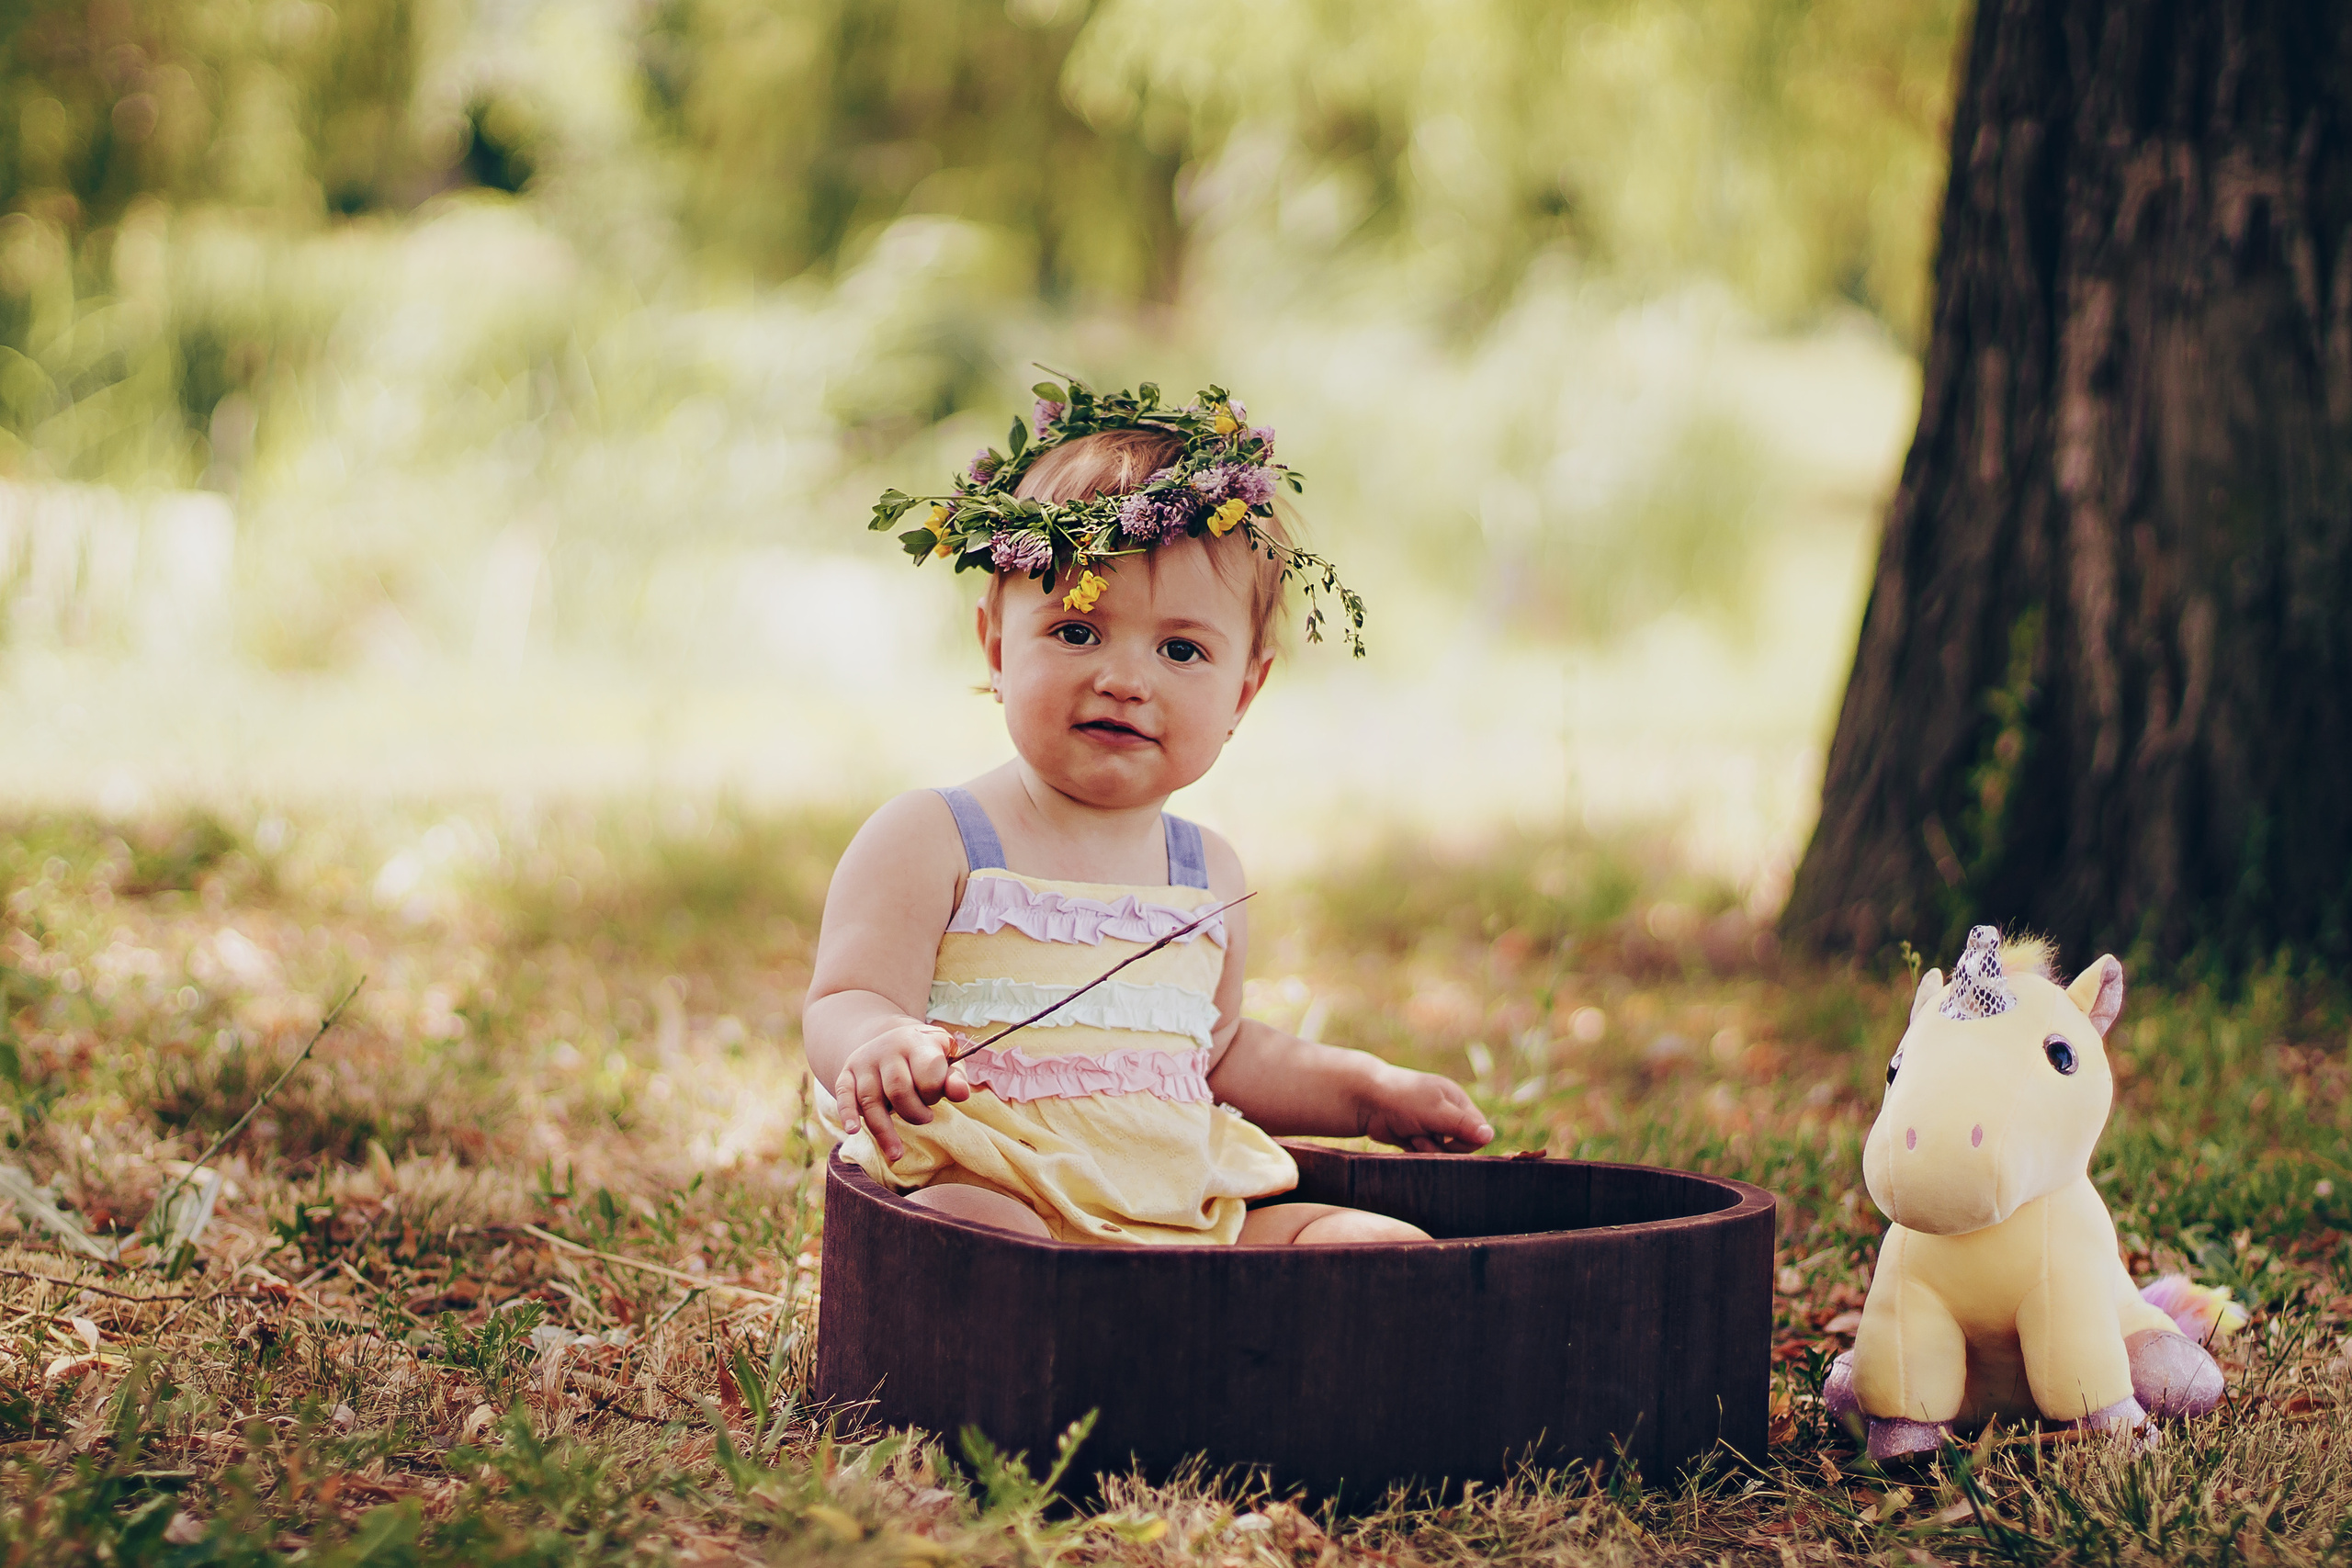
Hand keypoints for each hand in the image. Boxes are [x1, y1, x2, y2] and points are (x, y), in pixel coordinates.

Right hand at [833, 1022, 971, 1161]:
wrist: (892, 1038)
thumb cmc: (926, 1057)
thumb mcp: (946, 1060)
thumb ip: (955, 1078)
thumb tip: (962, 1094)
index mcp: (917, 1043)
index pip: (927, 1072)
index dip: (934, 1093)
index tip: (936, 1098)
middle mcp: (888, 1049)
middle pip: (898, 1089)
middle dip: (914, 1113)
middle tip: (925, 1118)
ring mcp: (865, 1061)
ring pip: (871, 1099)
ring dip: (884, 1131)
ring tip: (897, 1154)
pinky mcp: (847, 1073)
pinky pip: (844, 1095)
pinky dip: (847, 1113)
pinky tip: (853, 1131)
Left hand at [1359, 1063, 1492, 1152]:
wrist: (1364, 1101)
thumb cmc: (1402, 1099)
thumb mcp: (1435, 1111)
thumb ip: (1462, 1125)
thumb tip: (1490, 1136)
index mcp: (1456, 1100)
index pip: (1479, 1130)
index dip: (1466, 1140)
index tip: (1447, 1138)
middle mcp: (1447, 1112)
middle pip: (1462, 1144)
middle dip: (1443, 1145)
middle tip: (1422, 1135)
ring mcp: (1431, 1125)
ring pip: (1443, 1152)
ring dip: (1427, 1148)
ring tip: (1411, 1135)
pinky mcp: (1417, 1137)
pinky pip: (1427, 1154)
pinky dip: (1417, 1151)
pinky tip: (1405, 1141)